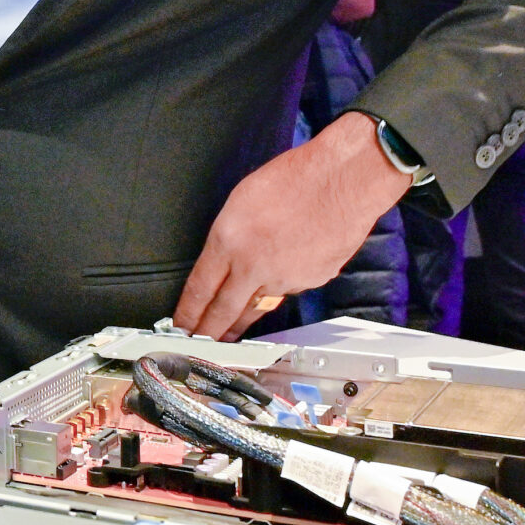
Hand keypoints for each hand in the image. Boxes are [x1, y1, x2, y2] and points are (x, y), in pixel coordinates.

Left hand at [175, 114, 411, 341]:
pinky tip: (281, 280)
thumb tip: (223, 261)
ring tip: (230, 333)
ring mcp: (284, 279)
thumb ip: (229, 236)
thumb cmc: (295, 178)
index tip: (181, 326)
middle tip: (198, 346)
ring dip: (241, 322)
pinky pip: (288, 291)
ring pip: (256, 308)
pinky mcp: (310, 282)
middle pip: (223, 312)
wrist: (344, 181)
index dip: (187, 313)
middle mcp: (253, 266)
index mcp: (229, 240)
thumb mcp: (242, 199)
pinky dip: (281, 289)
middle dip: (208, 333)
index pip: (199, 289)